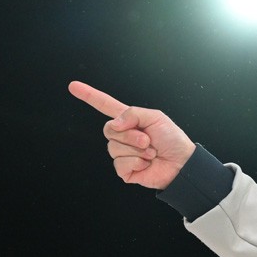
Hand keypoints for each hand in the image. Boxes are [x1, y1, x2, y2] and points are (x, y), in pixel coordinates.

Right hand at [69, 81, 195, 189]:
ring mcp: (123, 153)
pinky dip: (136, 163)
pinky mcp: (125, 170)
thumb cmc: (173, 140)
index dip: (89, 96)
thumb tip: (114, 124)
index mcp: (130, 120)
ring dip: (136, 151)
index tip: (73, 86)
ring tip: (151, 153)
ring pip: (114, 148)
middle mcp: (123, 136)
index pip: (105, 106)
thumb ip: (133, 114)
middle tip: (148, 141)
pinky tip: (146, 164)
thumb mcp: (155, 118)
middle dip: (130, 135)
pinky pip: (120, 165)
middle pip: (108, 130)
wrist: (183, 164)